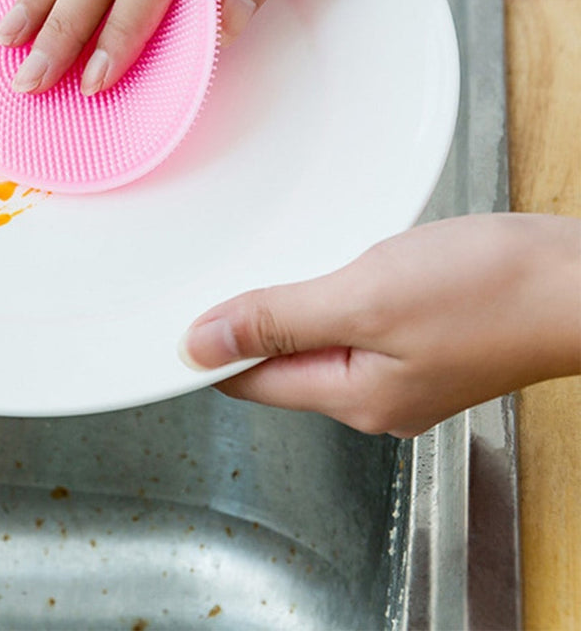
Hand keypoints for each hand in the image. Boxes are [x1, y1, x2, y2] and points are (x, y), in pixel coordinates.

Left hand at [180, 214, 580, 437]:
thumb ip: (277, 322)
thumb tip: (200, 345)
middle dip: (242, 326)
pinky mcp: (424, 338)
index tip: (170, 318)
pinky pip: (352, 323)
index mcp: (352, 396)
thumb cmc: (491, 290)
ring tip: (261, 268)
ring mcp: (401, 369)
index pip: (249, 382)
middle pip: (278, 365)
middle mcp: (373, 395)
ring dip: (286, 307)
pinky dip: (327, 294)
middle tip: (209, 280)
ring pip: (315, 341)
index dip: (205, 350)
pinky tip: (326, 267)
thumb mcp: (365, 299)